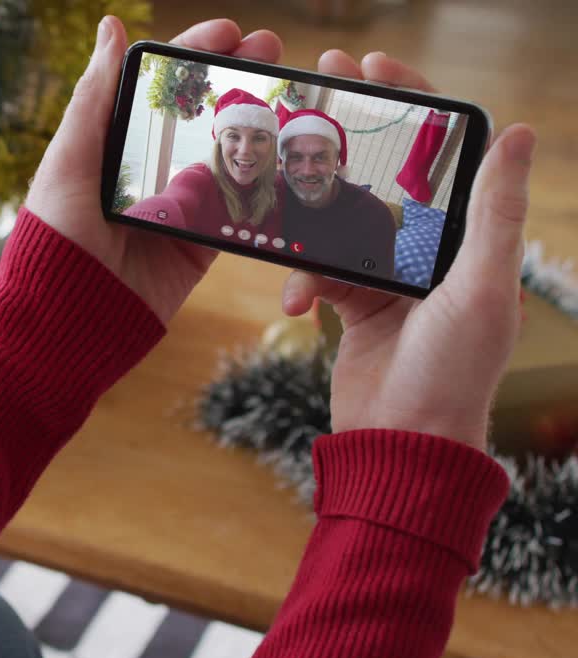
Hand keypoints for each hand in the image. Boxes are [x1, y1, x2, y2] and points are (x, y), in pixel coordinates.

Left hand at [25, 18, 282, 323]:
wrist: (69, 320)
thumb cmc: (56, 236)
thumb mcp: (70, 161)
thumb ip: (95, 97)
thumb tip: (110, 27)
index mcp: (114, 144)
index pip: (159, 87)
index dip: (194, 53)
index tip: (229, 31)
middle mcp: (148, 171)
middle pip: (200, 113)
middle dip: (237, 76)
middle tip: (272, 49)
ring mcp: (177, 207)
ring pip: (227, 154)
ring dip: (259, 121)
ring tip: (290, 90)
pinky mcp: (199, 244)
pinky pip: (238, 209)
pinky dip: (263, 183)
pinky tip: (290, 152)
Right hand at [282, 51, 535, 449]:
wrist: (402, 445)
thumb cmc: (453, 372)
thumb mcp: (480, 287)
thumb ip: (493, 211)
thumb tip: (522, 132)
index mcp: (468, 236)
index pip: (442, 152)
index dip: (410, 103)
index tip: (370, 67)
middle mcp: (430, 249)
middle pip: (384, 173)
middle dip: (347, 136)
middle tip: (312, 97)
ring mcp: (388, 276)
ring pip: (339, 222)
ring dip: (311, 220)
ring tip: (281, 202)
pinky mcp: (352, 304)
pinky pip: (318, 270)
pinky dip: (302, 281)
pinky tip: (296, 304)